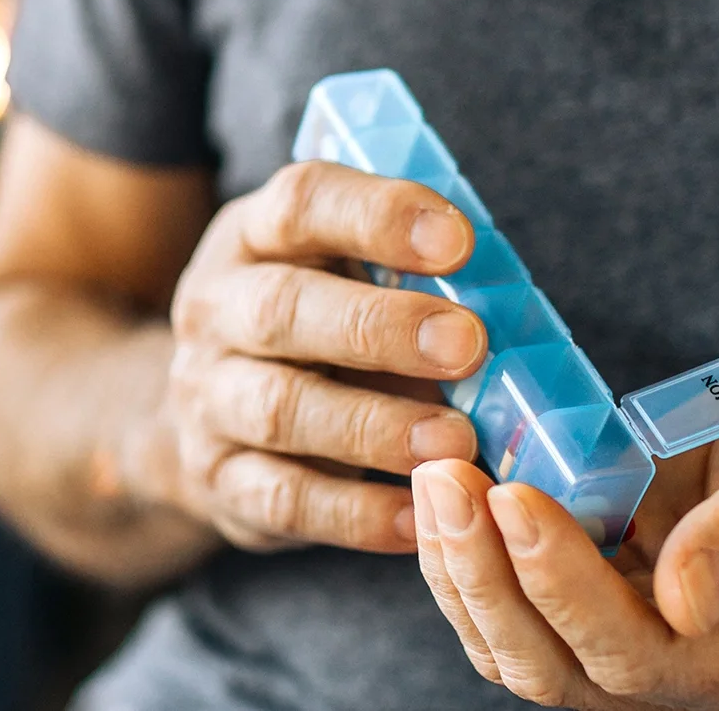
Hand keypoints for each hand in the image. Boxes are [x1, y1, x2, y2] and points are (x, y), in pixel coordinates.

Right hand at [125, 161, 493, 553]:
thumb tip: (511, 314)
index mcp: (253, 236)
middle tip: (468, 345)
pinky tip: (419, 514)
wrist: (207, 412)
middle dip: (379, 326)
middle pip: (283, 307)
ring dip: (373, 426)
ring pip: (279, 409)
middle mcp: (216, 309)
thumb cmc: (315, 326)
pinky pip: (284, 499)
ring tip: (454, 442)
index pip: (302, 203)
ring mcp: (207, 398)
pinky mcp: (218, 479)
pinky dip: (355, 512)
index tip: (459, 241)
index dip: (379, 215)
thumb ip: (408, 276)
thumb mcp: (342, 274)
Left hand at [412, 351, 718, 710]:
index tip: (514, 494)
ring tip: (436, 474)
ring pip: (520, 648)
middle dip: (487, 580)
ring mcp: (647, 642)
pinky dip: (473, 552)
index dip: (565, 587)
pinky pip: (518, 602)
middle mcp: (700, 677)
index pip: (641, 659)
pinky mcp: (609, 596)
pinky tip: (453, 483)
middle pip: (560, 671)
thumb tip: (680, 602)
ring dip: (462, 569)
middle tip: (445, 477)